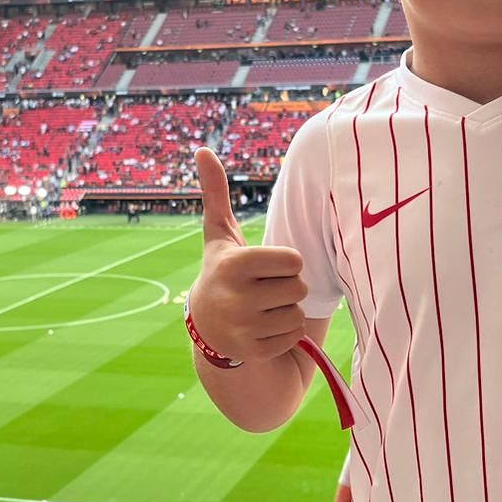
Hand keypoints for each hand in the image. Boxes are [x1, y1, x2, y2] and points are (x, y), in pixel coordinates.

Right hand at [188, 147, 308, 366]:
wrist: (208, 327)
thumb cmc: (225, 271)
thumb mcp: (220, 234)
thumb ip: (217, 192)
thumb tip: (202, 150)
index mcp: (234, 265)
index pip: (295, 261)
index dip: (286, 263)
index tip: (265, 267)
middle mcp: (236, 298)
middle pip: (299, 288)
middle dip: (287, 288)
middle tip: (263, 290)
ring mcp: (242, 328)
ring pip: (298, 314)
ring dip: (287, 311)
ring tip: (262, 309)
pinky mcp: (252, 351)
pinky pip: (293, 337)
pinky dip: (284, 335)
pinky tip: (261, 329)